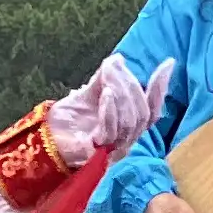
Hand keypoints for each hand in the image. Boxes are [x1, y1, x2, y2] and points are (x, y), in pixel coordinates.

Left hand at [47, 52, 173, 168]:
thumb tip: (118, 59)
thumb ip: (104, 80)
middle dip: (132, 86)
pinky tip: (106, 94)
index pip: (153, 110)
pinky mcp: (95, 154)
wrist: (44, 138)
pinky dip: (110, 110)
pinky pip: (110, 131)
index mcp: (128, 127)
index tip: (168, 63)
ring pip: (130, 122)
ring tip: (108, 77)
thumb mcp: (89, 94)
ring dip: (122, 95)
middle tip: (115, 67)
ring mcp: (112, 150)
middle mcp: (125, 141)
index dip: (161, 88)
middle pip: (142, 114)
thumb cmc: (70, 120)